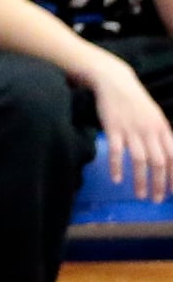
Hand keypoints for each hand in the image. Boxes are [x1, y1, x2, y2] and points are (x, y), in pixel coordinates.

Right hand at [91, 53, 172, 200]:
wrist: (115, 81)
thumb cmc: (135, 101)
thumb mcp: (154, 116)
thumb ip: (161, 135)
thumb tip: (169, 158)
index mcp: (162, 128)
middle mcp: (149, 131)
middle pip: (159, 162)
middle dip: (160, 184)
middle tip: (157, 200)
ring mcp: (131, 130)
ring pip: (139, 160)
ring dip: (141, 181)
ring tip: (140, 195)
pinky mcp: (113, 128)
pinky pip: (117, 152)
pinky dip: (117, 167)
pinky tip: (116, 179)